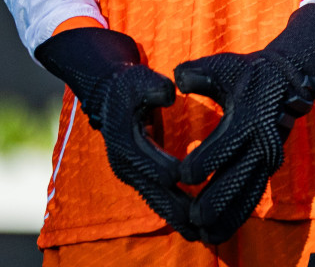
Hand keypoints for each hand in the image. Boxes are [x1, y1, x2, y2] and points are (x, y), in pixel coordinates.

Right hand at [33, 28, 195, 237]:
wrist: (109, 95)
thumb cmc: (130, 85)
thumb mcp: (140, 80)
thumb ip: (154, 87)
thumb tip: (168, 94)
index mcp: (126, 142)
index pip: (150, 162)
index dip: (171, 171)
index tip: (192, 177)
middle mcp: (126, 163)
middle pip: (154, 192)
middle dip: (179, 208)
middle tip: (204, 222)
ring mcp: (132, 173)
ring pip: (156, 201)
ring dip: (178, 218)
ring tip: (204, 234)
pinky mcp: (140, 176)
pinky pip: (158, 198)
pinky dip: (175, 212)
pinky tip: (196, 226)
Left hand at [176, 4, 314, 244]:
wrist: (286, 80)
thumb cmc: (246, 73)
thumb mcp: (223, 66)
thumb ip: (197, 72)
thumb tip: (177, 79)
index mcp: (247, 118)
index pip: (222, 147)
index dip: (199, 164)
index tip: (178, 176)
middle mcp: (260, 143)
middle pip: (236, 179)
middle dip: (213, 201)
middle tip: (191, 219)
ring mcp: (267, 158)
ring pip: (247, 195)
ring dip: (227, 217)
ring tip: (205, 237)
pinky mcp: (267, 168)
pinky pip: (253, 197)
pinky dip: (237, 217)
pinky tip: (219, 235)